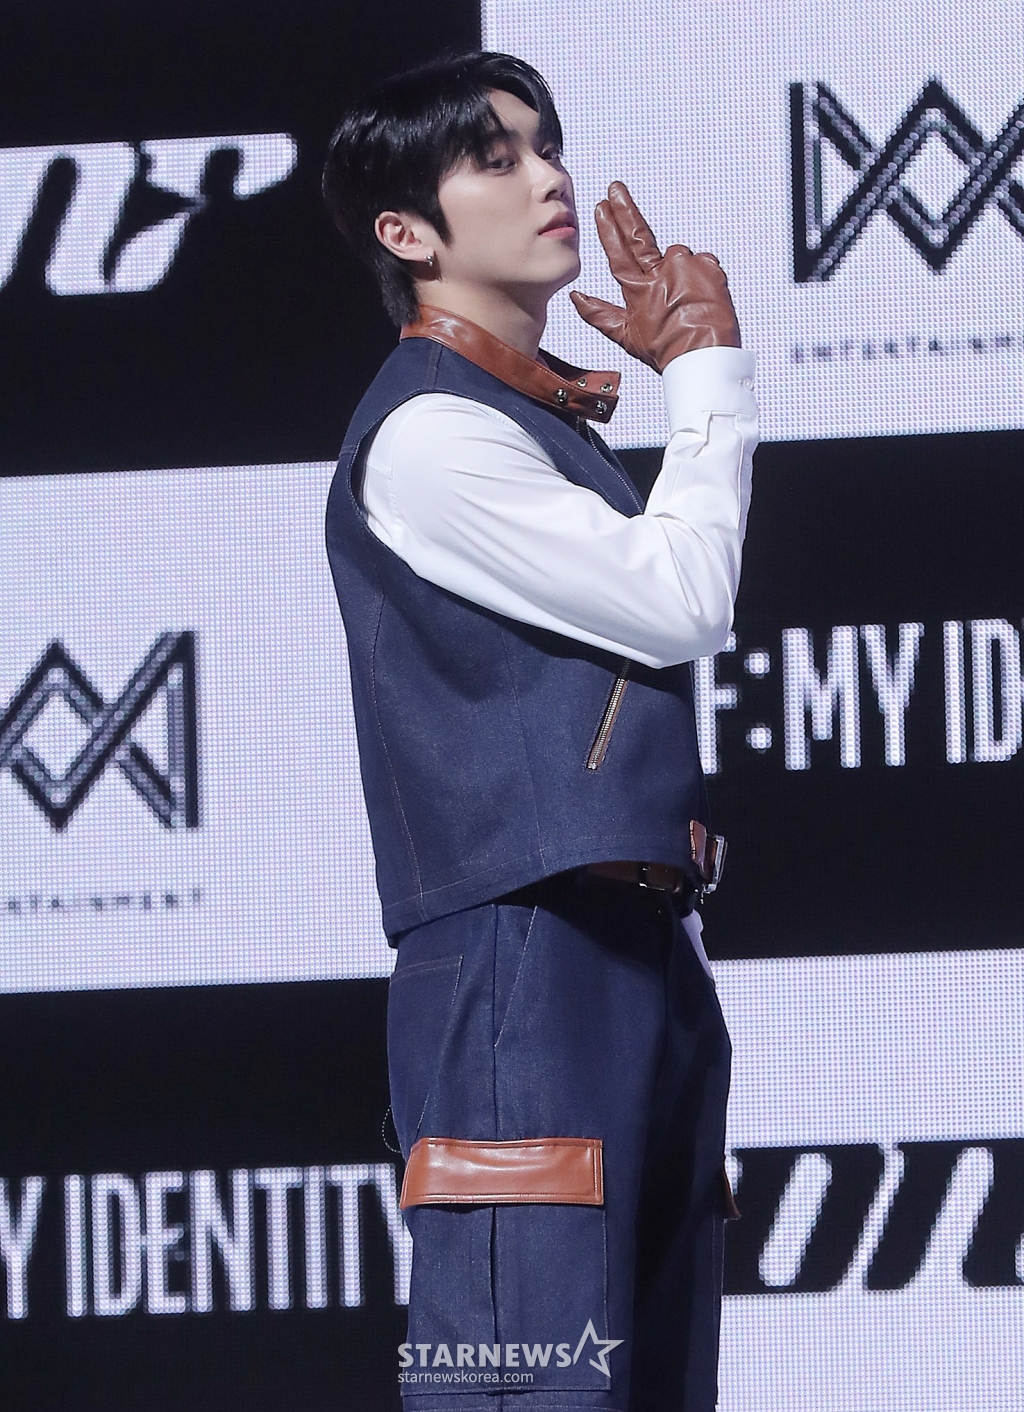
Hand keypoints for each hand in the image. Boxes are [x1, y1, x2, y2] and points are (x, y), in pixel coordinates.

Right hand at [570, 182, 740, 371]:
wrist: (705, 356)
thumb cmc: (668, 351)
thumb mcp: (627, 338)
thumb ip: (599, 315)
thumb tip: (575, 297)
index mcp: (638, 290)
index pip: (617, 253)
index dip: (608, 229)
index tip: (600, 206)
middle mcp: (660, 273)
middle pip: (638, 235)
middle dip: (624, 210)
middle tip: (616, 188)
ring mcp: (685, 266)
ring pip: (678, 258)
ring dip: (680, 272)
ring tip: (687, 301)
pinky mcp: (709, 266)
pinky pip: (703, 264)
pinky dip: (701, 276)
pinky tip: (702, 297)